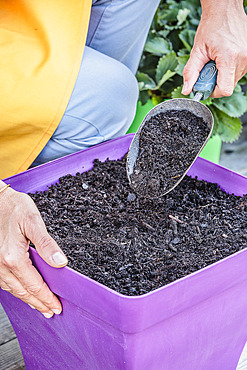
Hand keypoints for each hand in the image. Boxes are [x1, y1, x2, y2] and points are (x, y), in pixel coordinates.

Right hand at [0, 183, 67, 317]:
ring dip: (28, 299)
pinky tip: (23, 291)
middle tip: (51, 311)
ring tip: (40, 305)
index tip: (56, 306)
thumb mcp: (33, 221)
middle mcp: (2, 265)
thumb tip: (60, 262)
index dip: (46, 297)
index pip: (34, 285)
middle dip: (39, 303)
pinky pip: (5, 282)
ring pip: (13, 290)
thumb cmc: (13, 207)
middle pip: (23, 292)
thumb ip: (47, 244)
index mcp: (13, 257)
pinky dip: (17, 290)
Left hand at [182, 1, 246, 97]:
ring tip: (217, 59)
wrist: (224, 10)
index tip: (206, 85)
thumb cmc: (211, 26)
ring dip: (223, 74)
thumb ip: (191, 72)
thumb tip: (187, 90)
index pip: (225, 90)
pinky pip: (238, 72)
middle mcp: (243, 59)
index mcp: (229, 58)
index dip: (213, 92)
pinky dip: (229, 69)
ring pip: (233, 79)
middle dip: (216, 81)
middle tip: (209, 67)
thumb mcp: (197, 50)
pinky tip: (224, 57)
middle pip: (229, 86)